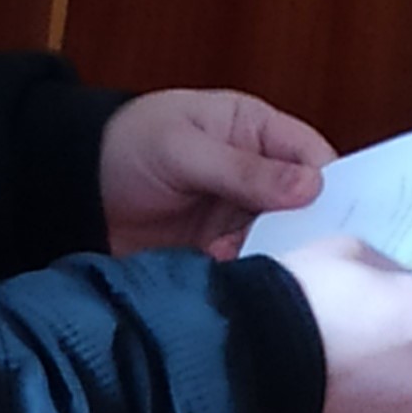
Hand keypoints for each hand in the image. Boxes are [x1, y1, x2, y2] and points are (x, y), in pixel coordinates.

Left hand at [100, 90, 332, 256]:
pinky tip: (229, 279)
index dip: (332, 187)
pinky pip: (248, 268)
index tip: (339, 219)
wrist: (73, 189)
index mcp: (258, 133)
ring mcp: (239, 218)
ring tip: (255, 267)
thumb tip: (309, 187)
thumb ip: (242, 169)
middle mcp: (258, 178)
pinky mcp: (219, 253)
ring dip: (274, 259)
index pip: (314, 159)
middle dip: (307, 233)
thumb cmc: (127, 145)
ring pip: (281, 244)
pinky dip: (244, 277)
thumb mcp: (182, 148)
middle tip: (301, 254)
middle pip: (306, 209)